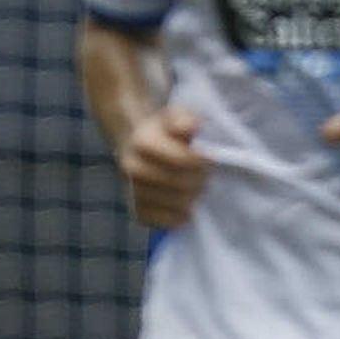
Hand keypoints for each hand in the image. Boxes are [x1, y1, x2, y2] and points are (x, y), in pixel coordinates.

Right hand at [118, 105, 210, 229]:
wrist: (136, 144)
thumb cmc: (164, 130)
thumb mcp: (176, 116)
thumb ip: (184, 119)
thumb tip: (190, 127)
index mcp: (143, 143)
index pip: (183, 160)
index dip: (202, 162)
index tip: (207, 159)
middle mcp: (132, 168)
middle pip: (180, 185)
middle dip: (199, 182)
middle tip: (204, 177)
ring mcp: (132, 191)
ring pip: (173, 206)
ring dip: (191, 200)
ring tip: (194, 190)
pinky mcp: (136, 211)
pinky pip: (160, 223)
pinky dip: (177, 218)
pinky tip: (185, 208)